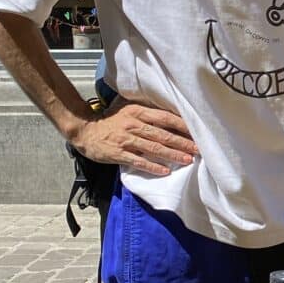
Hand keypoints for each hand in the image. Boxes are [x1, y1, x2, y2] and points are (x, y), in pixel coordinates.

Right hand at [72, 97, 197, 177]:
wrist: (84, 129)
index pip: (166, 118)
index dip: (183, 125)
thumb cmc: (111, 121)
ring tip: (188, 160)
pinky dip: (152, 166)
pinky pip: (138, 161)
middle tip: (199, 149)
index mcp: (138, 112)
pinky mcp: (118, 153)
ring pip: (154, 148)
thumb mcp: (129, 110)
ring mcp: (126, 140)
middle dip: (183, 142)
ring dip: (173, 154)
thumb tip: (171, 119)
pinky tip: (165, 171)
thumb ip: (147, 114)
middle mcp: (134, 125)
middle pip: (163, 134)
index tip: (198, 132)